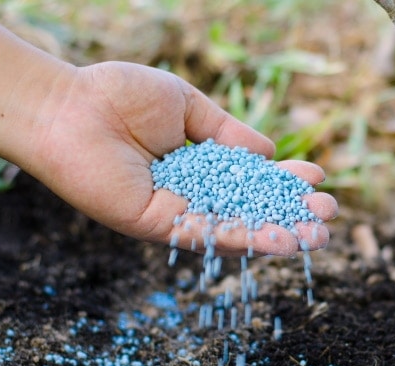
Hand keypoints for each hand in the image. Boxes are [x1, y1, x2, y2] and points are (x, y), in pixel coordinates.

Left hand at [32, 61, 336, 255]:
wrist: (67, 107)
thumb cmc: (120, 96)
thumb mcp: (189, 107)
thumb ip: (228, 132)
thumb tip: (268, 153)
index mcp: (200, 166)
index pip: (252, 181)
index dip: (285, 182)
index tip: (316, 178)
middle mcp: (192, 195)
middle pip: (250, 212)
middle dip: (291, 215)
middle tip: (327, 216)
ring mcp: (176, 213)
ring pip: (236, 231)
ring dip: (279, 235)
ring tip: (318, 236)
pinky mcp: (159, 226)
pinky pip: (209, 235)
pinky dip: (246, 239)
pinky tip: (280, 239)